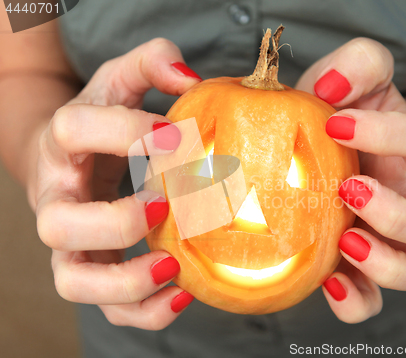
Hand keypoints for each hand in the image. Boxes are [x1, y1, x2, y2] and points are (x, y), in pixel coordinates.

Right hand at [34, 39, 201, 329]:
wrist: (68, 157)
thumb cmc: (100, 119)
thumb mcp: (119, 80)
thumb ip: (152, 62)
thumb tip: (190, 79)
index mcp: (63, 143)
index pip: (75, 130)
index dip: (125, 130)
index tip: (177, 136)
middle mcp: (57, 198)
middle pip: (61, 225)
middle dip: (119, 220)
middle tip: (167, 203)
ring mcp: (72, 241)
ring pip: (75, 281)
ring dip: (126, 281)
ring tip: (174, 264)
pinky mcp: (94, 267)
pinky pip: (108, 308)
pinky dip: (144, 312)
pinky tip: (182, 292)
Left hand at [296, 38, 405, 322]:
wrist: (317, 146)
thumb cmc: (334, 115)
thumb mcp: (346, 79)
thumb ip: (354, 65)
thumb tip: (335, 86)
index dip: (395, 135)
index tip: (335, 123)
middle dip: (399, 213)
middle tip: (348, 190)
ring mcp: (388, 239)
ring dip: (388, 263)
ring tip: (345, 241)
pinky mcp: (358, 268)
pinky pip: (372, 302)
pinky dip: (356, 300)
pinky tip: (329, 281)